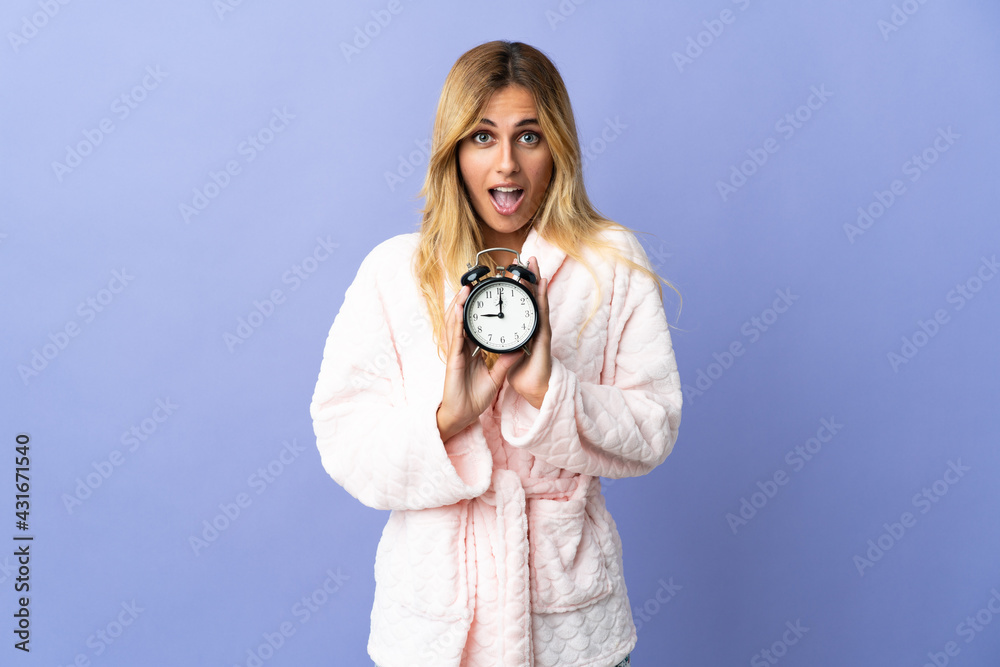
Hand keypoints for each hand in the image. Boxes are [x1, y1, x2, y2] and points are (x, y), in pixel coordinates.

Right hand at [436, 285, 520, 440]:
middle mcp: (461, 349)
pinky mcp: (452, 360)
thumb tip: (518, 349)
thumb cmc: (474, 399)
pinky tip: (458, 310)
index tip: (484, 296)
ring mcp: (455, 353)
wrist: (463, 415)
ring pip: (455, 324)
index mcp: (470, 351)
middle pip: (461, 320)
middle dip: (464, 302)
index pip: (473, 326)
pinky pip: (455, 338)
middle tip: (472, 284)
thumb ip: (505, 362)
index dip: (476, 311)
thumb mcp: (495, 377)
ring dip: (458, 306)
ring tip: (464, 289)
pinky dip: (456, 323)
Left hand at [502, 256, 550, 408]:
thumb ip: (503, 343)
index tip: (516, 271)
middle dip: (531, 277)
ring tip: (534, 263)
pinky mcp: (543, 335)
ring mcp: (540, 329)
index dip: (521, 287)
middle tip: (528, 258)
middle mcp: (534, 326)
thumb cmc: (522, 372)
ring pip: (539, 300)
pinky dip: (541, 297)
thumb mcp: (507, 353)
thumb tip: (496, 337)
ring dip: (537, 281)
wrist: (534, 388)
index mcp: (524, 328)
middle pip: (532, 297)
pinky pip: (541, 312)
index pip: (522, 303)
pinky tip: (541, 284)